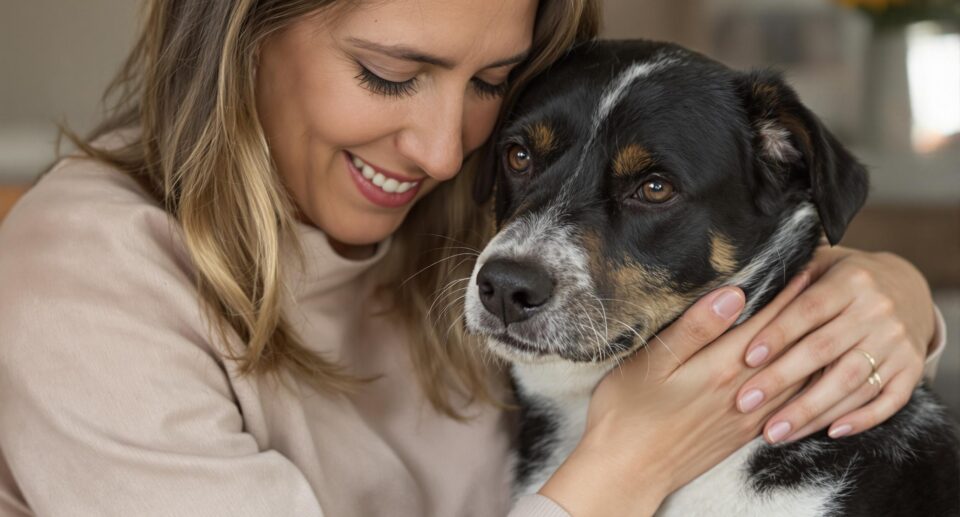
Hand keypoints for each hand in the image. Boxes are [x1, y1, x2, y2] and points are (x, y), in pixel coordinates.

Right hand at [539, 273, 810, 516]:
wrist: (627, 470)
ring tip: (825, 323)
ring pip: (796, 378)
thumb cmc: (628, 411)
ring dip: (812, 348)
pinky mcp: (742, 434)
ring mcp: (746, 417)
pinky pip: (788, 406)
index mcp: (721, 367)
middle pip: (788, 347)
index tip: (807, 266)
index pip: (766, 322)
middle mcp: (743, 392)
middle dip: (809, 315)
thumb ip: (695, 328)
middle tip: (828, 288)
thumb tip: (733, 294)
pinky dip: (804, 385)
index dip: (787, 293)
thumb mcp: (651, 362)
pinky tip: (808, 376)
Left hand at [736, 246, 934, 442]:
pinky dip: (861, 419)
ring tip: (773, 433)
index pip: (808, 310)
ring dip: (810, 411)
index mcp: (850, 281)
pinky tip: (829, 432)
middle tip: (745, 403)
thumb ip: (788, 281)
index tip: (746, 358)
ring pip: (852, 382)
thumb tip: (737, 297)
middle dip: (781, 379)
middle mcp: (878, 311)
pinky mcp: (912, 368)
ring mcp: (897, 342)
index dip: (777, 334)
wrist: (908, 288)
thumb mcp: (820, 265)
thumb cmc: (843, 280)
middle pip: (824, 350)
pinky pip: (888, 400)